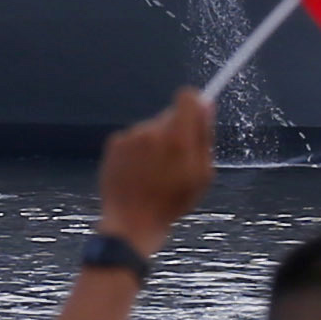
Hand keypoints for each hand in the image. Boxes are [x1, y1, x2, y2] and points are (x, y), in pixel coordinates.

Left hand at [99, 90, 214, 248]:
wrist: (132, 222)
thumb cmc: (171, 203)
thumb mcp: (202, 175)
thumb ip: (204, 137)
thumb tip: (206, 106)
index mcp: (178, 138)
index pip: (187, 97)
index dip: (194, 104)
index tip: (196, 115)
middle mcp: (152, 131)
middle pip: (169, 114)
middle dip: (175, 130)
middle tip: (176, 158)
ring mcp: (130, 136)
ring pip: (150, 128)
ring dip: (155, 142)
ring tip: (154, 172)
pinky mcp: (114, 143)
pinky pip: (133, 138)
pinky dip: (137, 151)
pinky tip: (138, 172)